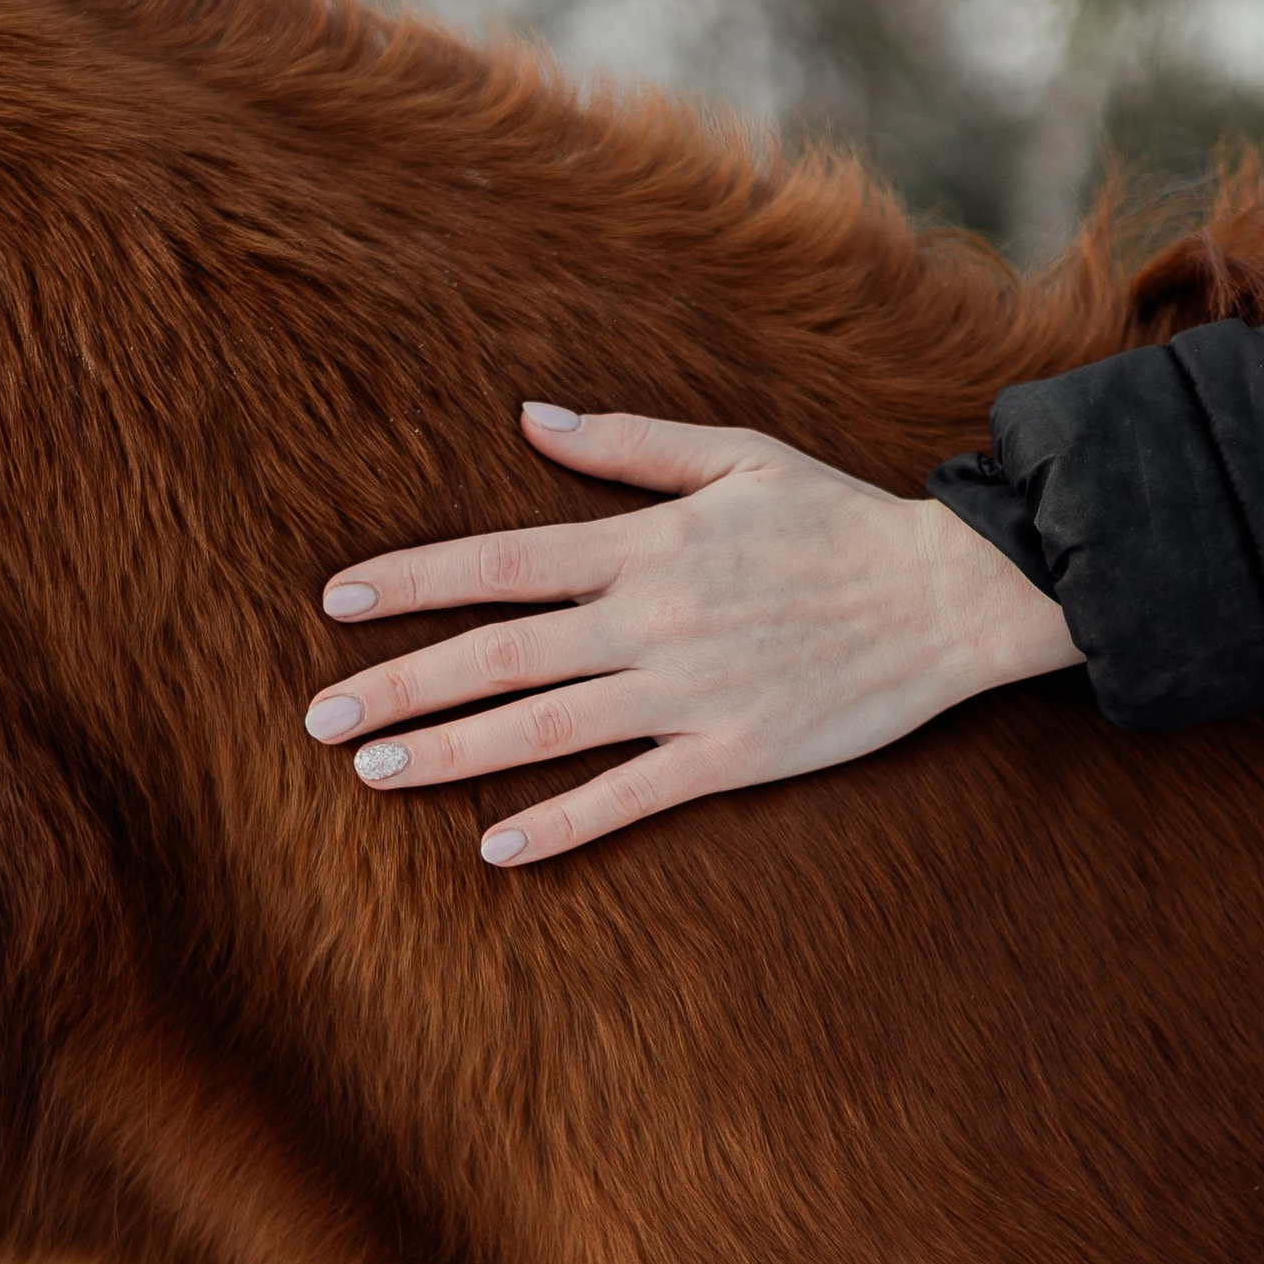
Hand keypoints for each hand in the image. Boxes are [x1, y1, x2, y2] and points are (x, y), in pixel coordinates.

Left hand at [302, 405, 1078, 866]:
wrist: (947, 593)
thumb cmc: (841, 519)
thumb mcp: (737, 455)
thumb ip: (627, 445)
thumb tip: (531, 417)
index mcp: (643, 546)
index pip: (500, 562)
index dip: (412, 582)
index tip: (335, 601)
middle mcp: (648, 620)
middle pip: (497, 655)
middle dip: (397, 684)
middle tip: (317, 717)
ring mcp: (686, 692)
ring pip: (542, 728)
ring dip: (448, 752)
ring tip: (371, 771)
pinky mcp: (731, 754)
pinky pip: (628, 796)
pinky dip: (560, 823)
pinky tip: (494, 846)